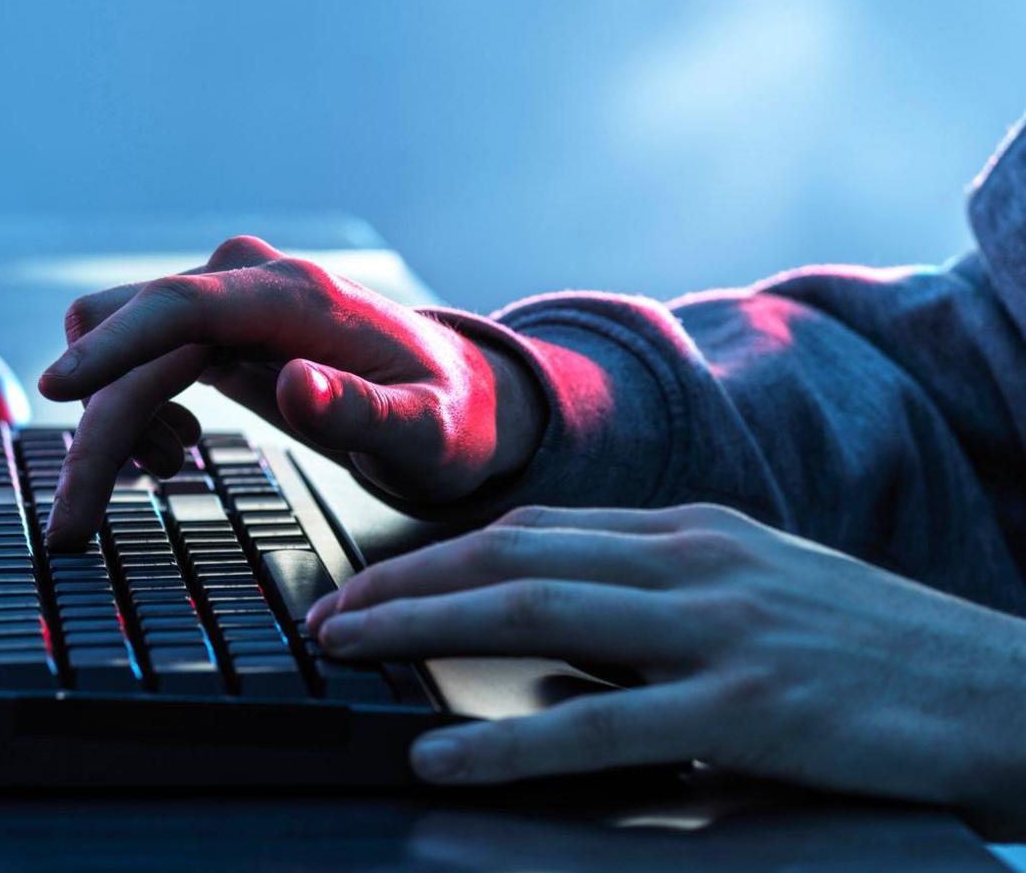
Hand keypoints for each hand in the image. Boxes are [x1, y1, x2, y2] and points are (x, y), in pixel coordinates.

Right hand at [38, 235, 545, 550]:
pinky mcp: (213, 323)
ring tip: (166, 473)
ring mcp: (226, 297)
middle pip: (130, 336)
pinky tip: (178, 452)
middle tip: (72, 528)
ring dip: (113, 419)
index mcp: (294, 298)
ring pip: (119, 343)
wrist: (460, 394)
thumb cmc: (448, 418)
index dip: (113, 346)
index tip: (55, 389)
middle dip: (94, 430)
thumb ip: (363, 412)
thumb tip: (294, 384)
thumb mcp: (426, 433)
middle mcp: (248, 281)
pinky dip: (135, 411)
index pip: (179, 307)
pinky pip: (138, 356)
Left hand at [306, 503, 1025, 832]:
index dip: (438, 554)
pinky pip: (596, 723)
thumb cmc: (886, 656)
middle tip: (325, 615)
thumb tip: (560, 653)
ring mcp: (719, 626)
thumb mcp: (764, 600)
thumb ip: (662, 607)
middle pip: (511, 555)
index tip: (370, 580)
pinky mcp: (747, 704)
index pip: (534, 529)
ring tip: (347, 653)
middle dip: (403, 582)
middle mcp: (695, 560)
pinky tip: (441, 752)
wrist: (1015, 690)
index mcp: (695, 532)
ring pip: (533, 613)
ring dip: (422, 628)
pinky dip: (503, 740)